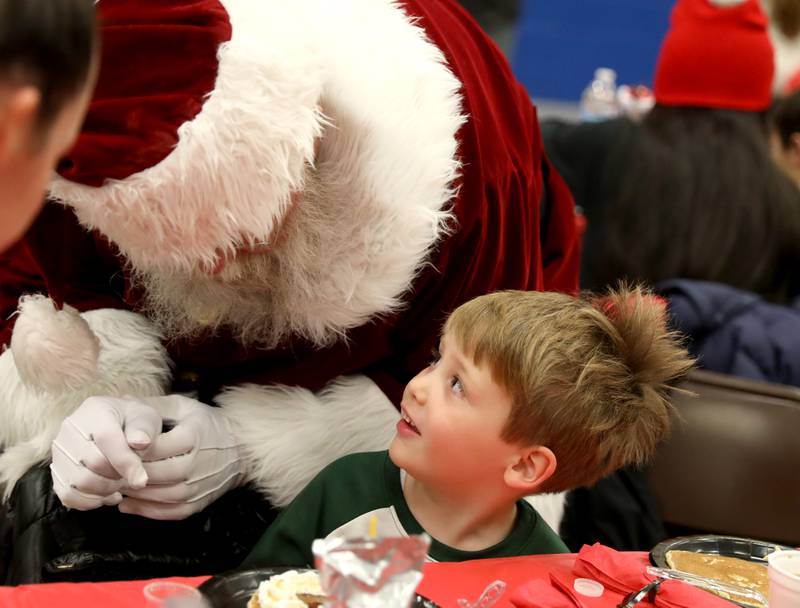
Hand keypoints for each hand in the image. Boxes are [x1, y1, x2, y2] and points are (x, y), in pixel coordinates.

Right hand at [51, 396, 160, 509]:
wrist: (118, 423)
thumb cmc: (134, 421)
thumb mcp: (145, 417)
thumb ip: (143, 429)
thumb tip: (140, 443)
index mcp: (96, 411)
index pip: (107, 439)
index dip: (126, 463)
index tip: (142, 480)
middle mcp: (70, 429)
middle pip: (92, 463)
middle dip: (117, 476)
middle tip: (131, 477)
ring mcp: (59, 450)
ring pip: (78, 482)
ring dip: (104, 490)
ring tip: (119, 485)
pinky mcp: (56, 470)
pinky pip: (66, 495)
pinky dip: (88, 501)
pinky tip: (106, 496)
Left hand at [119, 395, 245, 519]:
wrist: (241, 449)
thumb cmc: (208, 424)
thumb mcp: (185, 406)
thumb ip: (154, 406)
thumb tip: (124, 401)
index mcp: (193, 436)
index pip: (153, 447)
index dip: (129, 449)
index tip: (113, 448)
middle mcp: (197, 463)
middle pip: (154, 473)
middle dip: (129, 473)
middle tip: (106, 470)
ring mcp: (199, 486)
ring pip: (160, 495)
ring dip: (134, 493)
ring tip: (114, 485)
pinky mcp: (199, 503)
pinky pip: (169, 512)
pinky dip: (146, 511)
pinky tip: (129, 504)